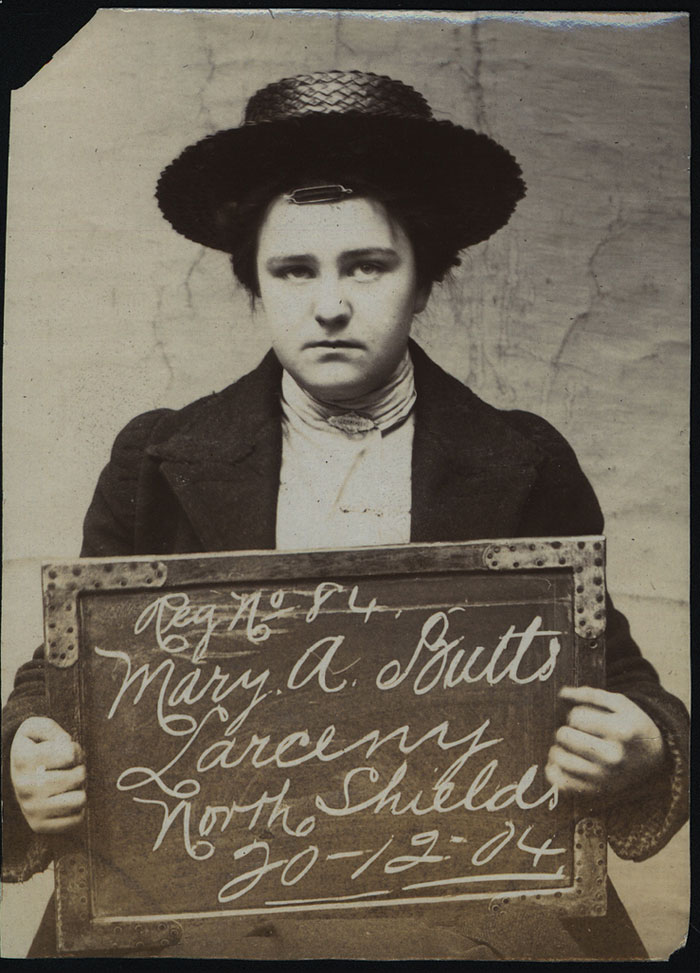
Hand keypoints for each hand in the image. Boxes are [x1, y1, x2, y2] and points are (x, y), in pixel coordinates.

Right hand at [10, 717, 85, 832]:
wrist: (17, 778)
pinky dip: (76, 809)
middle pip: (79, 776)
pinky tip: (64, 799)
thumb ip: (50, 728)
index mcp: (22, 759)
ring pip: (80, 799)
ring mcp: (31, 809)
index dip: (75, 749)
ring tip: (68, 785)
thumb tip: (65, 743)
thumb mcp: (35, 729)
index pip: (71, 753)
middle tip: (69, 769)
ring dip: (79, 789)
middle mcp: (24, 786)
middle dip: (80, 769)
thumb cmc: (34, 750)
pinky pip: (76, 819)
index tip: (67, 751)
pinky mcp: (39, 826)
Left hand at [545, 686, 664, 803]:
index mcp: (620, 732)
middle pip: (564, 736)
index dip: (576, 714)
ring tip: (569, 747)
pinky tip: (561, 763)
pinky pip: (561, 784)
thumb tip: (562, 693)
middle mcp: (612, 757)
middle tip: (577, 733)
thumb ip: (591, 694)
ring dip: (558, 750)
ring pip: (559, 759)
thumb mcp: (620, 704)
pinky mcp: (595, 791)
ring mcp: (603, 777)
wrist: (653, 758)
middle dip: (566, 730)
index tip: (586, 719)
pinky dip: (554, 772)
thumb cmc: (632, 725)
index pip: (575, 717)